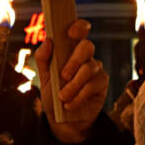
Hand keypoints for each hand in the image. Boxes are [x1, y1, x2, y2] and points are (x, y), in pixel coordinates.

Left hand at [38, 20, 107, 144]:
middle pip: (87, 46)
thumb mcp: (43, 77)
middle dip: (75, 61)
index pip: (79, 30)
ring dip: (74, 84)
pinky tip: (70, 104)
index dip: (78, 27)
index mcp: (69, 49)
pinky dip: (79, 95)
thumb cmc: (53, 93)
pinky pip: (93, 84)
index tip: (70, 33)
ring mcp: (95, 69)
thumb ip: (43, 58)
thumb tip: (48, 41)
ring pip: (90, 68)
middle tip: (63, 76)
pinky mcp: (102, 83)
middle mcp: (84, 56)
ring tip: (62, 97)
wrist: (63, 118)